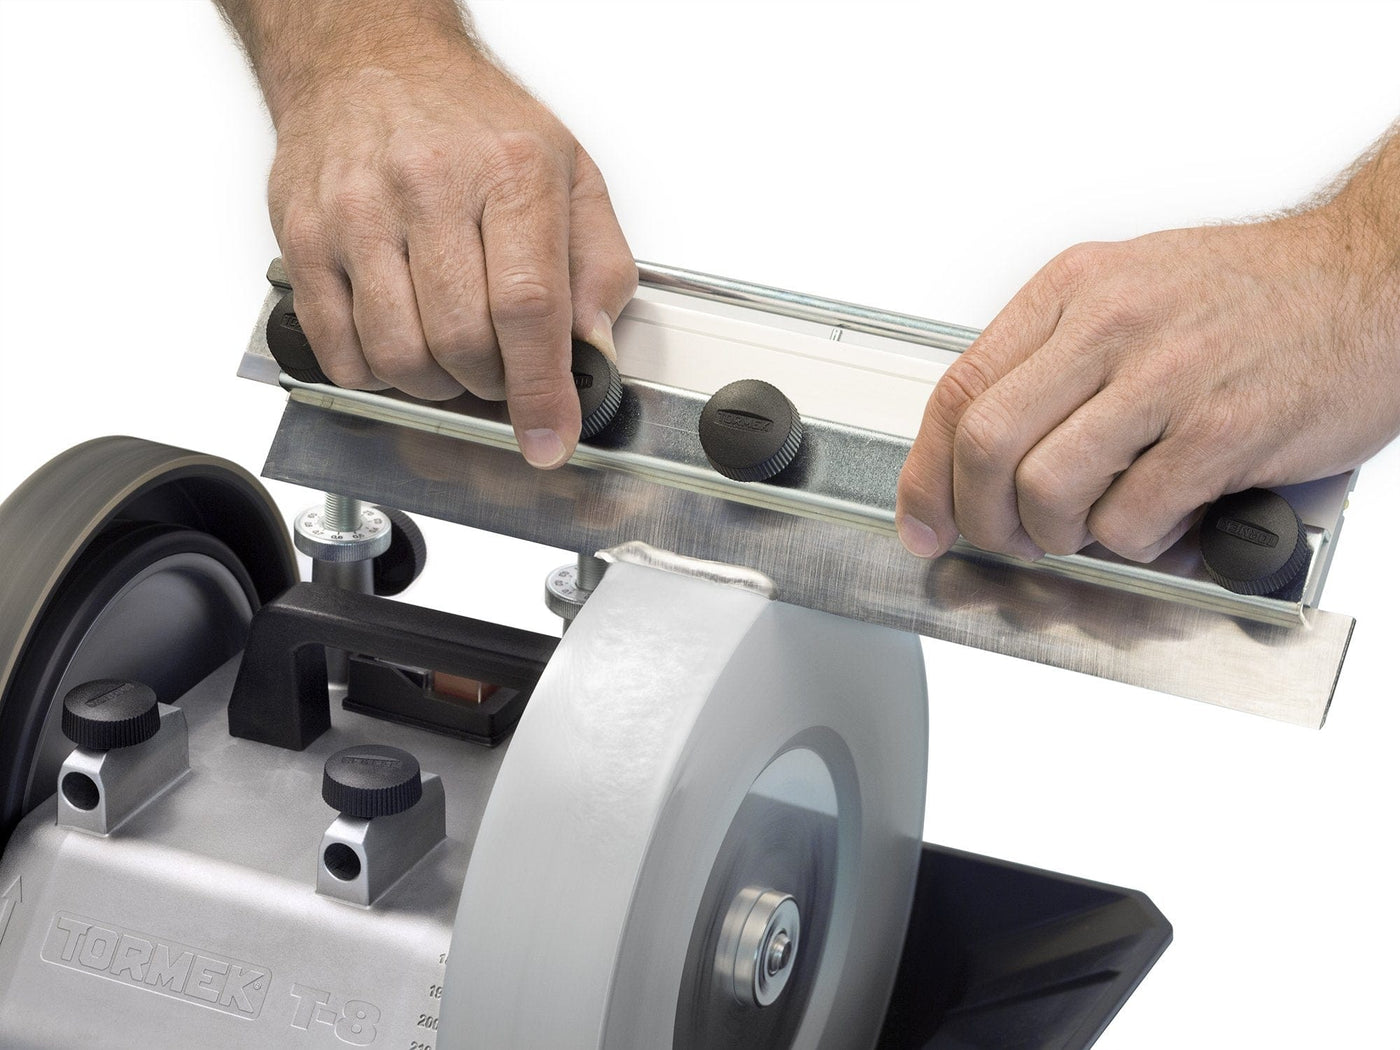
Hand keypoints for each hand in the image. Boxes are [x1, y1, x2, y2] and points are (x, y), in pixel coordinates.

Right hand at [266, 37, 635, 467]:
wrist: (368, 60)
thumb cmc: (471, 119)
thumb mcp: (570, 172)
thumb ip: (598, 264)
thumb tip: (592, 346)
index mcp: (510, 172)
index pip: (529, 307)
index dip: (542, 389)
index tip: (550, 436)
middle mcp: (429, 186)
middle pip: (462, 342)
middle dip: (491, 385)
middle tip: (500, 372)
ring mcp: (358, 214)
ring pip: (398, 357)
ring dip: (435, 385)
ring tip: (451, 354)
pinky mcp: (305, 237)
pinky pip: (338, 348)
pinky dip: (376, 372)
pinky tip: (399, 339)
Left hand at [895, 210, 1399, 562]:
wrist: (1377, 278)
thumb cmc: (1254, 295)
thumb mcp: (1130, 293)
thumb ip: (1055, 361)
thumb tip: (983, 448)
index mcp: (1072, 290)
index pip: (959, 391)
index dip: (926, 472)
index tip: (924, 516)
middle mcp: (1108, 324)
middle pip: (986, 446)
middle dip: (983, 517)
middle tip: (1009, 537)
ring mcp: (1166, 377)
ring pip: (1046, 490)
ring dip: (1058, 534)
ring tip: (1093, 527)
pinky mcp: (1223, 431)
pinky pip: (1132, 518)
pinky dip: (1136, 543)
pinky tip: (1162, 524)